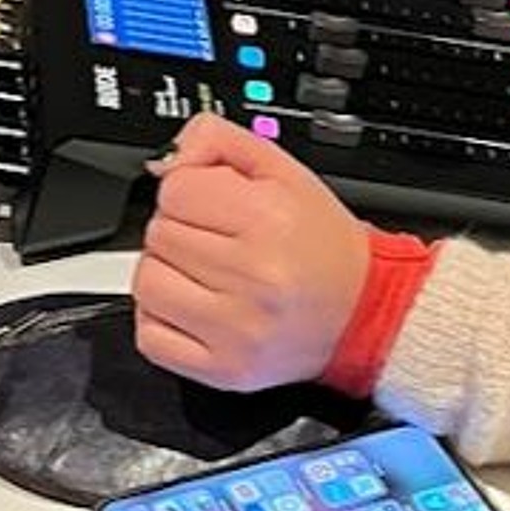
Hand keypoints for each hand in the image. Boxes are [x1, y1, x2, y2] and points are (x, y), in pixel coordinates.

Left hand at [132, 115, 372, 393]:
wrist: (362, 311)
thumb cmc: (321, 243)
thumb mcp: (282, 169)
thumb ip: (217, 140)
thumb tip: (165, 158)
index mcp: (269, 220)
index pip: (175, 189)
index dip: (191, 189)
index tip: (215, 204)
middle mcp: (255, 277)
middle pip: (158, 234)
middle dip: (182, 229)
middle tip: (219, 240)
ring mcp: (237, 330)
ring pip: (147, 283)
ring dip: (167, 273)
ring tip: (206, 273)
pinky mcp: (224, 370)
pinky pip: (150, 337)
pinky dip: (162, 319)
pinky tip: (196, 307)